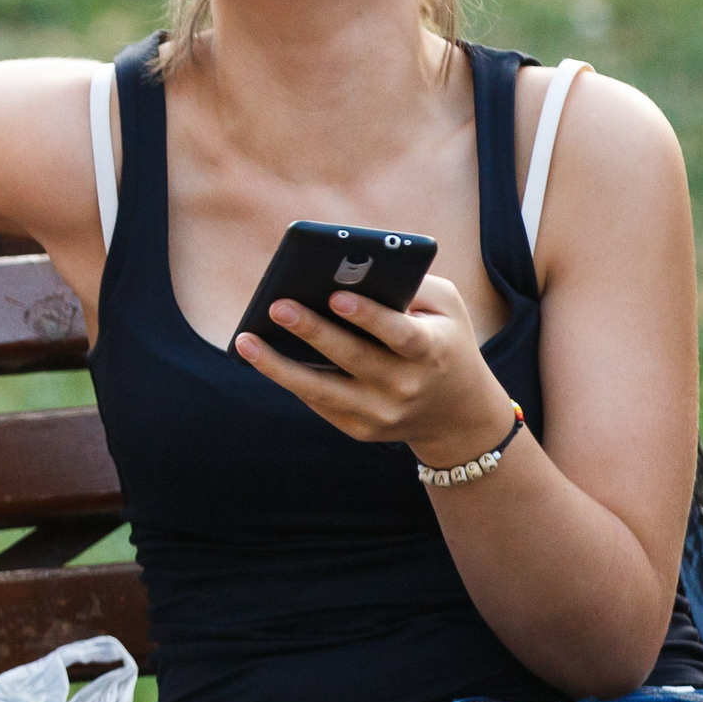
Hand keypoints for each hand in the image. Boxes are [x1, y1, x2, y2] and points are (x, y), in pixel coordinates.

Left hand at [231, 274, 516, 468]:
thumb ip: (409, 284)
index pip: (400, 335)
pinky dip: (288, 379)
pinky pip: (318, 402)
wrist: (457, 413)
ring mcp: (381, 413)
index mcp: (432, 351)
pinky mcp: (359, 429)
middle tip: (278, 305)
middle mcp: (406, 387)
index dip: (369, 317)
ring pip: (323, 390)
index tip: (337, 295)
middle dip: (313, 331)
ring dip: (279, 366)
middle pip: (354, 359)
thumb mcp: (446, 307)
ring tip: (246, 340)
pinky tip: (260, 357)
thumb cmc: (443, 339)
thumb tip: (349, 272)